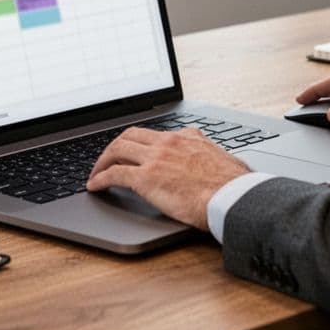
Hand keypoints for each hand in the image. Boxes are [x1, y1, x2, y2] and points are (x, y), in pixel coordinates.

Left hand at [86, 126, 250, 230]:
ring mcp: (155, 158)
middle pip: (130, 135)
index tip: (131, 150)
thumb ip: (211, 156)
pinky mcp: (146, 178)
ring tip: (96, 173)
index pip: (154, 133)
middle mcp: (168, 142)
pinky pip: (114, 174)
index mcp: (187, 137)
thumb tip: (217, 161)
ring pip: (117, 149)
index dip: (137, 141)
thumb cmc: (235, 186)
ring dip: (102, 161)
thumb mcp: (223, 160)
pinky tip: (95, 186)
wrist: (233, 197)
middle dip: (114, 147)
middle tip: (107, 160)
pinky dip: (100, 178)